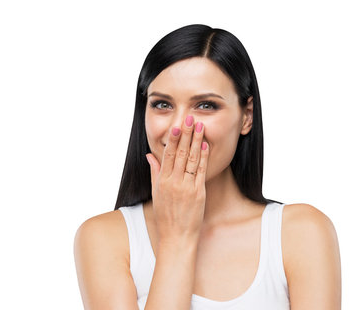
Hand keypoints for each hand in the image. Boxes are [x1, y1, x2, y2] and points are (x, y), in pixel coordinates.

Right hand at [145, 115, 208, 245]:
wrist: (177, 237)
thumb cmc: (166, 216)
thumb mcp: (155, 193)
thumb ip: (154, 172)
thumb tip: (149, 155)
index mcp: (162, 181)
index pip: (168, 155)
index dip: (173, 139)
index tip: (177, 125)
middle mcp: (174, 182)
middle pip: (180, 153)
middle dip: (186, 134)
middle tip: (190, 118)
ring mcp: (187, 187)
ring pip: (192, 159)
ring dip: (196, 141)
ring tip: (200, 126)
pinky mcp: (198, 193)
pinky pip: (201, 171)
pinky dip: (203, 157)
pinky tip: (205, 145)